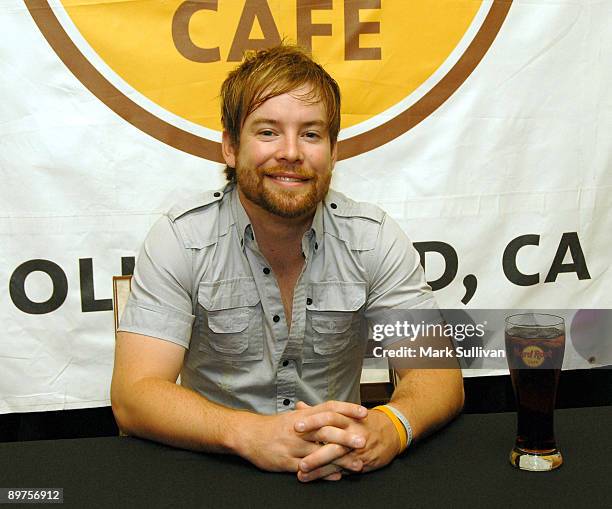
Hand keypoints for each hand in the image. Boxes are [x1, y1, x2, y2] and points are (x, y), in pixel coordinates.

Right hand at [236, 400, 366, 473]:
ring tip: (357, 465)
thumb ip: (314, 415)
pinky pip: (308, 468)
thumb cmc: (275, 426)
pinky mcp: (286, 462)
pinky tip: (337, 477)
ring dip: (340, 459)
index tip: (364, 413)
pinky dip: (323, 473)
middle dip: (346, 436)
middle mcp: (300, 429)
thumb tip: (335, 413)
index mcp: (303, 415)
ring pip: (319, 452)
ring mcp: (293, 446)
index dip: (346, 409)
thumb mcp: (295, 417)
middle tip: (363, 440)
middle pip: (326, 430)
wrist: (249, 435)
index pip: (329, 408)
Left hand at [295, 403, 400, 481]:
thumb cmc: (365, 421)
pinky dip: (329, 474)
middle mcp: (352, 431)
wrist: (393, 430)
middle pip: (331, 436)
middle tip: (297, 454)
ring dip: (318, 465)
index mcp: (346, 416)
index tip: (296, 425)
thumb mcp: (345, 412)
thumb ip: (319, 411)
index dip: (312, 420)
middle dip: (314, 448)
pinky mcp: (361, 461)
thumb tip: (300, 405)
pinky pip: (343, 469)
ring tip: (302, 470)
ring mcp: (357, 448)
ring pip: (336, 456)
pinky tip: (317, 477)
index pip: (328, 415)